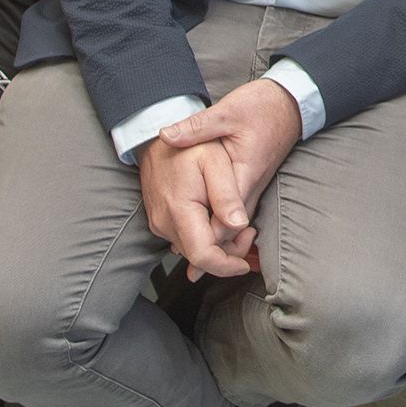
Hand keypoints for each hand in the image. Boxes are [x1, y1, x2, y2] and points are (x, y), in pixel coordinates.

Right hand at [136, 137, 256, 279]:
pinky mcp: (160, 222)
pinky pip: (185, 241)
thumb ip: (227, 194)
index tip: (245, 264)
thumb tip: (238, 224)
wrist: (156, 141)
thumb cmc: (189, 148)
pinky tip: (218, 221)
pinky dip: (204, 239)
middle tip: (249, 231)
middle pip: (199, 258)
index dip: (227, 266)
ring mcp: (160, 224)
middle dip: (228, 254)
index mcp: (179, 210)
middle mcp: (164, 223)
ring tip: (237, 222)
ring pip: (192, 252)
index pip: (202, 256)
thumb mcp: (215, 161)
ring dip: (217, 247)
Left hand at [157, 78, 303, 232]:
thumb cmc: (262, 107)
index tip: (181, 239)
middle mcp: (251, 188)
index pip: (227, 222)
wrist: (289, 104)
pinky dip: (219, 222)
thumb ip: (196, 127)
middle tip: (182, 254)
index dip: (206, 237)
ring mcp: (253, 188)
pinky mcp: (251, 184)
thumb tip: (166, 136)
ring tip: (188, 245)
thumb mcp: (227, 111)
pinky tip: (201, 222)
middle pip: (231, 231)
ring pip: (234, 226)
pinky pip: (235, 214)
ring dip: (213, 235)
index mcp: (244, 175)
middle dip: (208, 244)